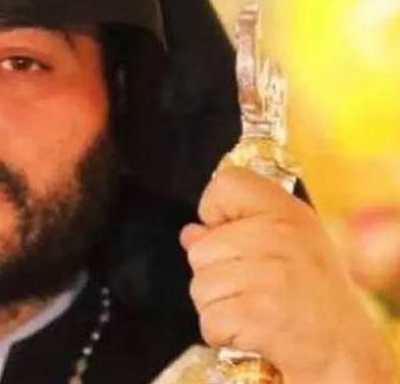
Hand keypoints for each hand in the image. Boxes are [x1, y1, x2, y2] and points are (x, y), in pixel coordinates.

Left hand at [180, 166, 398, 382]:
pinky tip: (251, 332)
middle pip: (199, 249)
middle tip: (254, 289)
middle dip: (215, 276)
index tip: (230, 231)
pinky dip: (223, 334)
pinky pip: (209, 320)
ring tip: (255, 310)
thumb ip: (236, 233)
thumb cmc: (315, 300)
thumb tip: (192, 233)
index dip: (215, 209)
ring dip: (218, 307)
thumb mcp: (287, 250)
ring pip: (200, 287)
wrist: (346, 354)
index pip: (227, 183)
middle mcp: (280, 237)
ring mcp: (270, 275)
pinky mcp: (259, 313)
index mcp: (288, 213)